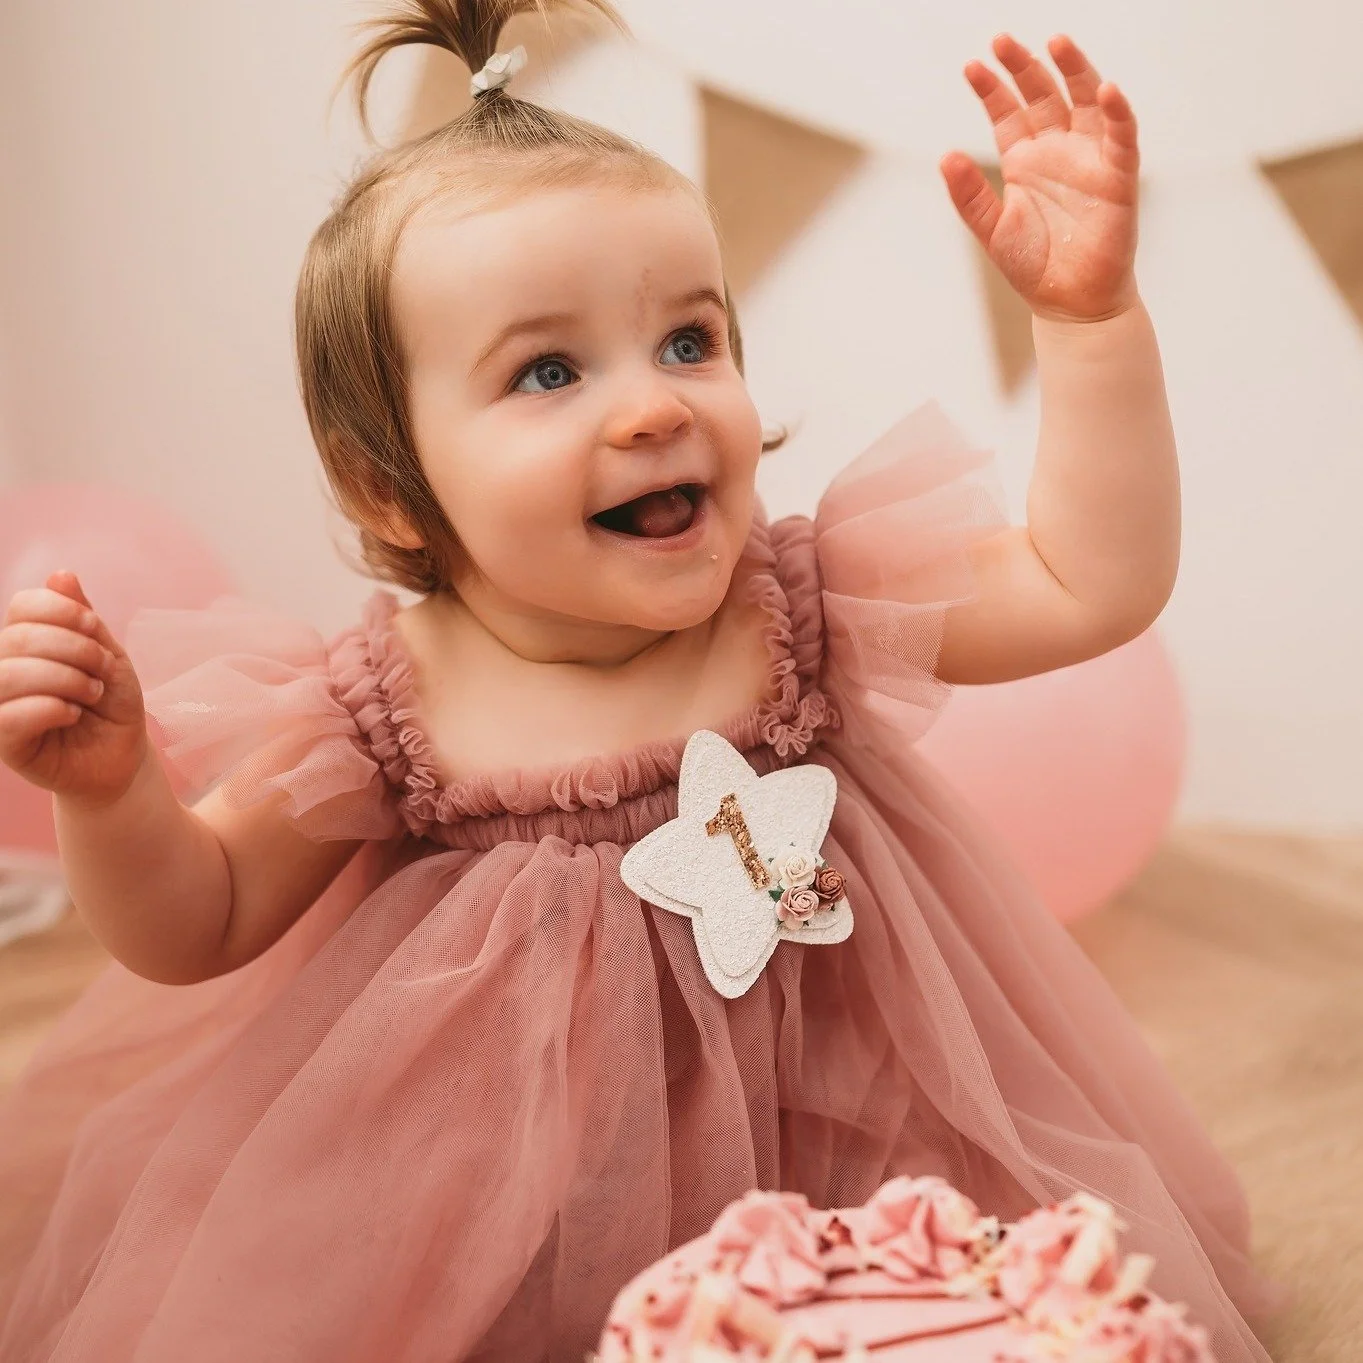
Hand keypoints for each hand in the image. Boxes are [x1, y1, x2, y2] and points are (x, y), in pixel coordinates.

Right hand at [0, 571, 148, 804]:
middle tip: (102, 671)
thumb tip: (61, 575)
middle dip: (74, 649)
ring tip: (92, 693)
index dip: (63, 611)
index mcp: (26, 643)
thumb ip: (83, 619)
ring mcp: (0, 705)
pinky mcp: (6, 744)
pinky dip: (51, 708)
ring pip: (9, 676)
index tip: (96, 629)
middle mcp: (4, 669)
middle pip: (18, 638)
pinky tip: (73, 714)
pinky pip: (8, 717)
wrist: (123, 758)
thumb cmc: (112, 705)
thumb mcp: (108, 656)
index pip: (23, 606)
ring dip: (65, 679)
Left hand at [940, 34, 1139, 323]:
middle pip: (1043, 95)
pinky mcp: (1118, 176)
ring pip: (1085, 101)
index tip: (971, 67)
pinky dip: (1117, 111)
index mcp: (1025, 161)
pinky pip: (1122, 135)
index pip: (1008, 112)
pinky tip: (1106, 88)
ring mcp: (1090, 159)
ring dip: (1074, 71)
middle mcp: (1058, 151)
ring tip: (1056, 43)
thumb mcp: (992, 230)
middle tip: (1002, 40)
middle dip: (1025, 67)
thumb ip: (969, 196)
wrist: (1070, 304)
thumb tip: (944, 156)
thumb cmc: (1034, 267)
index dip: (992, 89)